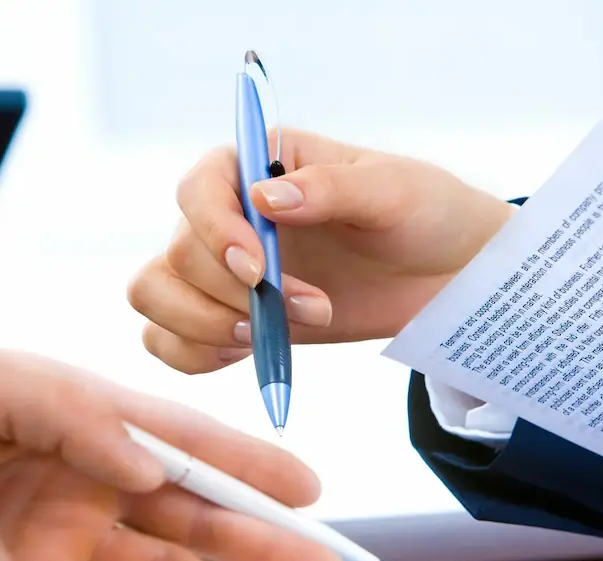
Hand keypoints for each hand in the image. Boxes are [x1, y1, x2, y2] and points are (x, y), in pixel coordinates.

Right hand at [128, 129, 513, 372]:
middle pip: (176, 255)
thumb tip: (264, 197)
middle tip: (313, 310)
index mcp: (256, 164)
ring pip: (156, 296)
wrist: (447, 276)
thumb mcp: (393, 191)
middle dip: (234, 295)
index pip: (198, 190)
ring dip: (204, 327)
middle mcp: (226, 215)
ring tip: (269, 338)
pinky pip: (169, 341)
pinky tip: (250, 353)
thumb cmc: (425, 214)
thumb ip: (331, 187)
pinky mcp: (230, 318)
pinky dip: (193, 355)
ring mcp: (222, 270)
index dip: (215, 232)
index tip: (258, 270)